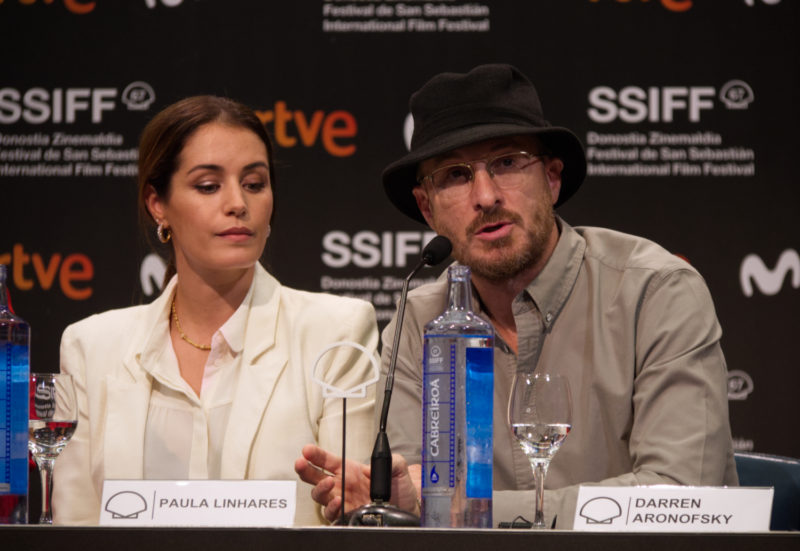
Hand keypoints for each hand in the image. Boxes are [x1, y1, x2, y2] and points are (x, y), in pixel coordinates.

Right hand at [294, 444, 420, 521]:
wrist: (407, 507)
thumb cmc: (399, 486)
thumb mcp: (398, 467)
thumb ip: (390, 460)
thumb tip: (374, 463)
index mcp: (349, 469)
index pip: (327, 460)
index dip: (316, 454)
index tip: (307, 450)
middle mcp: (342, 485)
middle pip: (315, 477)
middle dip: (306, 470)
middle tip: (301, 463)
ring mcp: (343, 501)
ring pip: (320, 496)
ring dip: (320, 489)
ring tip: (328, 483)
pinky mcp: (347, 516)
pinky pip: (331, 514)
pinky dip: (332, 508)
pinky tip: (338, 501)